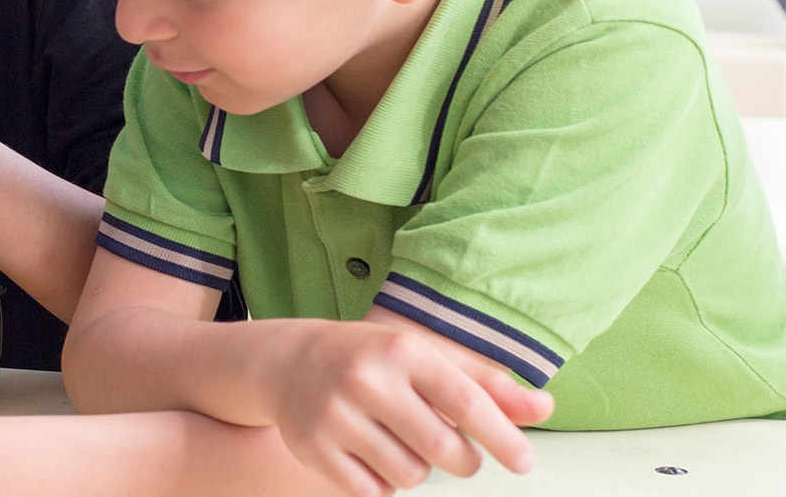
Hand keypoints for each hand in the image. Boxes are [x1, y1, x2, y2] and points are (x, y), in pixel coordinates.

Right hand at [263, 319, 552, 495]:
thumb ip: (486, 385)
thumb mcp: (427, 359)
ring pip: (410, 475)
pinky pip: (374, 492)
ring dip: (416, 469)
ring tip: (398, 442)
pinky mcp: (313, 447)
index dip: (502, 437)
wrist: (288, 361)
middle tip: (452, 449)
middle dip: (460, 459)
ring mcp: (335, 414)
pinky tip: (370, 454)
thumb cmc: (374, 360)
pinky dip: (382, 483)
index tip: (524, 462)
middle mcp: (366, 378)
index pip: (466, 401)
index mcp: (401, 350)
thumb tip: (544, 408)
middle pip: (443, 449)